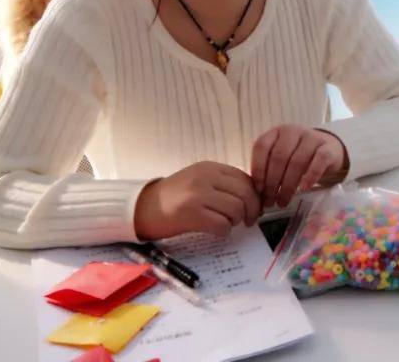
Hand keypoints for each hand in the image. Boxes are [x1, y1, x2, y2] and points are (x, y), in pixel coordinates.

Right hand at [133, 161, 261, 239]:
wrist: (143, 208)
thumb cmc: (175, 197)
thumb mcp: (200, 180)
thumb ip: (223, 184)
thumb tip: (254, 197)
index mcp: (210, 167)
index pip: (246, 179)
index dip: (255, 196)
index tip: (254, 208)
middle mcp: (205, 177)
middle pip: (245, 193)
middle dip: (252, 210)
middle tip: (247, 221)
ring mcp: (197, 194)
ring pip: (236, 209)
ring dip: (235, 221)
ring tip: (226, 223)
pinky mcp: (190, 213)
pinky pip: (222, 224)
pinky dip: (223, 231)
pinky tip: (215, 230)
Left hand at [250, 125, 347, 207]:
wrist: (327, 148)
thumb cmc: (297, 156)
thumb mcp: (281, 156)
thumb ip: (268, 167)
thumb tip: (256, 193)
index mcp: (276, 132)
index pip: (262, 146)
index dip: (258, 169)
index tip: (258, 189)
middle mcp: (293, 131)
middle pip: (279, 158)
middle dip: (272, 183)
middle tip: (270, 201)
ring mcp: (311, 137)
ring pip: (297, 162)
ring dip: (288, 185)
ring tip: (283, 201)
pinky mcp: (327, 148)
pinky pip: (318, 162)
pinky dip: (310, 176)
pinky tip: (304, 188)